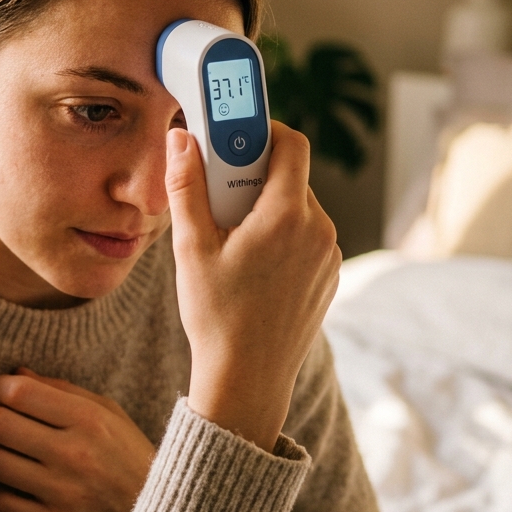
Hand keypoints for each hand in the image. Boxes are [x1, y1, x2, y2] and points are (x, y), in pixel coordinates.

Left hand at [0, 368, 155, 511]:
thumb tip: (15, 373)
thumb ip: (61, 390)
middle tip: (4, 422)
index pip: (18, 393)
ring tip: (13, 453)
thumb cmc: (129, 455)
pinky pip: (2, 503)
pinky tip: (19, 485)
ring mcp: (62, 492)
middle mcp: (73, 453)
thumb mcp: (108, 412)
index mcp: (88, 419)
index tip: (3, 393)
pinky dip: (4, 491)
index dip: (0, 388)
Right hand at [165, 122, 340, 451]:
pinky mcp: (328, 276)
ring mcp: (329, 256)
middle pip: (290, 175)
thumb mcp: (191, 248)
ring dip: (266, 205)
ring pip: (298, 206)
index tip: (233, 136)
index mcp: (288, 216)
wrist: (247, 381)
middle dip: (253, 174)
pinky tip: (249, 263)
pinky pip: (306, 236)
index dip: (263, 129)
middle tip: (217, 194)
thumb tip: (182, 139)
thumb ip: (187, 187)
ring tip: (229, 236)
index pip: (291, 143)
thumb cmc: (216, 317)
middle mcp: (319, 230)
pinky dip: (280, 234)